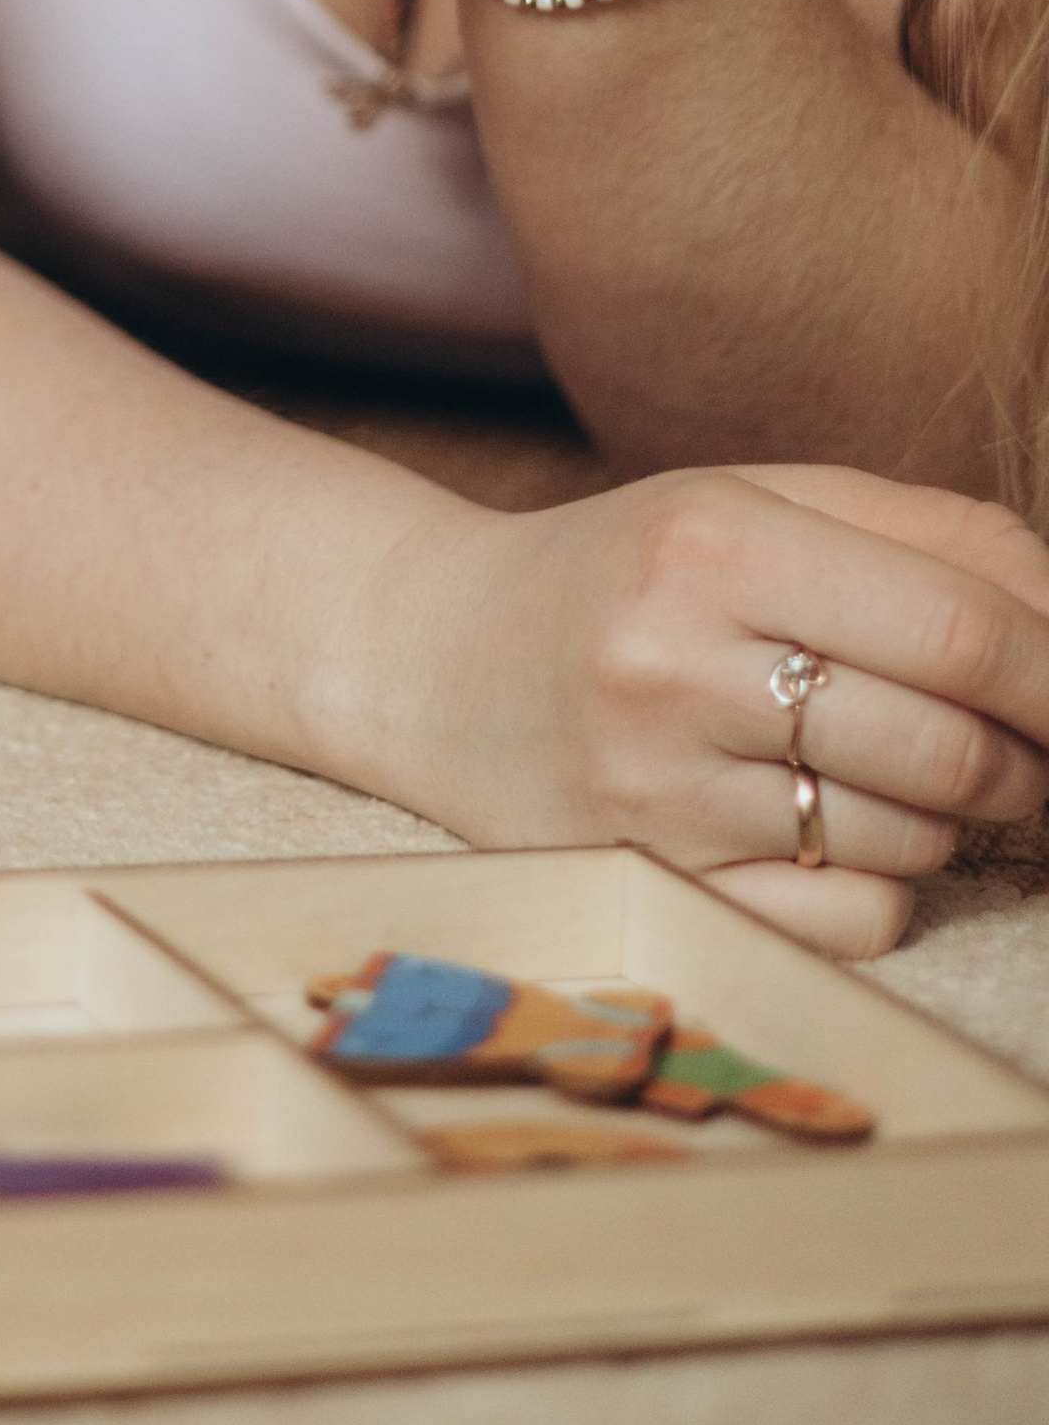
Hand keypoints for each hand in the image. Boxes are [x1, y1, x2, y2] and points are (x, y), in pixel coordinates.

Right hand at [370, 464, 1048, 958]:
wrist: (434, 658)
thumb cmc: (629, 570)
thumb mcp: (759, 503)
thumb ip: (931, 538)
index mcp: (713, 544)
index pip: (959, 631)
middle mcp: (675, 667)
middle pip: (951, 751)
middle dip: (1026, 758)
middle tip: (1015, 743)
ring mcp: (658, 793)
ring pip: (912, 842)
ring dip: (946, 816)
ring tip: (880, 766)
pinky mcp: (655, 883)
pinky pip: (853, 921)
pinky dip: (878, 885)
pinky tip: (820, 828)